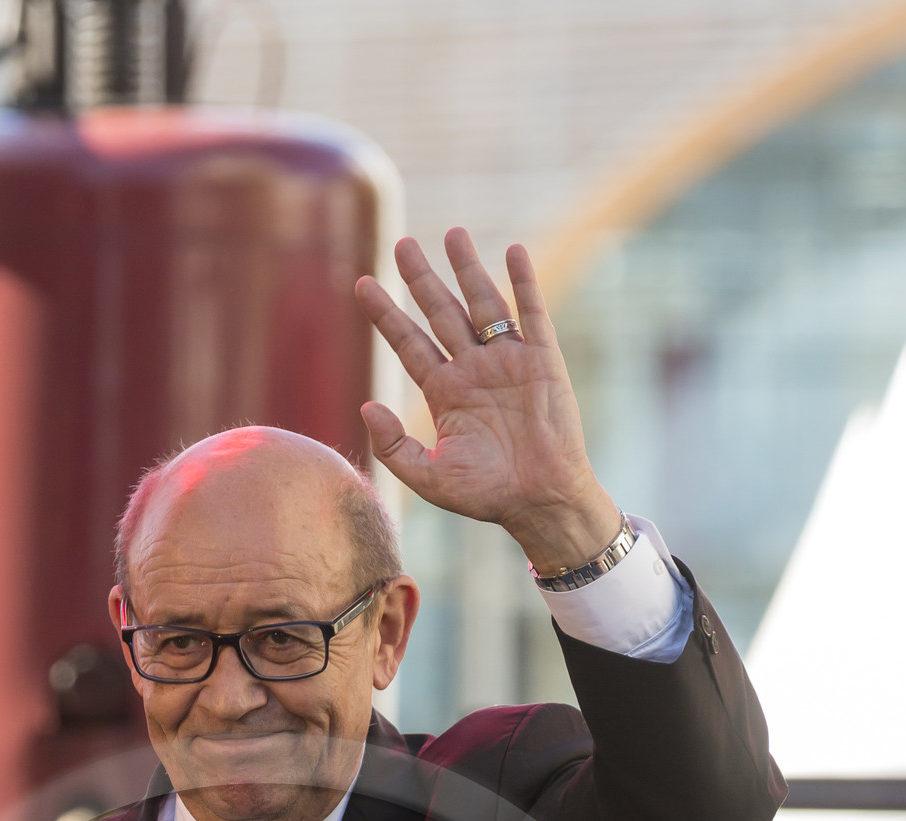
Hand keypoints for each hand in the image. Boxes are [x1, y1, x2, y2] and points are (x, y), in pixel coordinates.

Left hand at [356, 228, 622, 577]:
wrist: (540, 501)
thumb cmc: (486, 495)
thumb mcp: (429, 477)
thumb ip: (393, 446)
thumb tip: (365, 405)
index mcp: (445, 394)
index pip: (408, 344)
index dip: (386, 314)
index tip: (362, 283)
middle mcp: (472, 370)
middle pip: (441, 313)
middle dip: (421, 279)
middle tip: (401, 244)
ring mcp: (508, 362)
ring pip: (482, 303)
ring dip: (468, 268)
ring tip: (452, 233)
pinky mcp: (542, 361)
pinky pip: (532, 313)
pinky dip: (523, 282)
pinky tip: (513, 252)